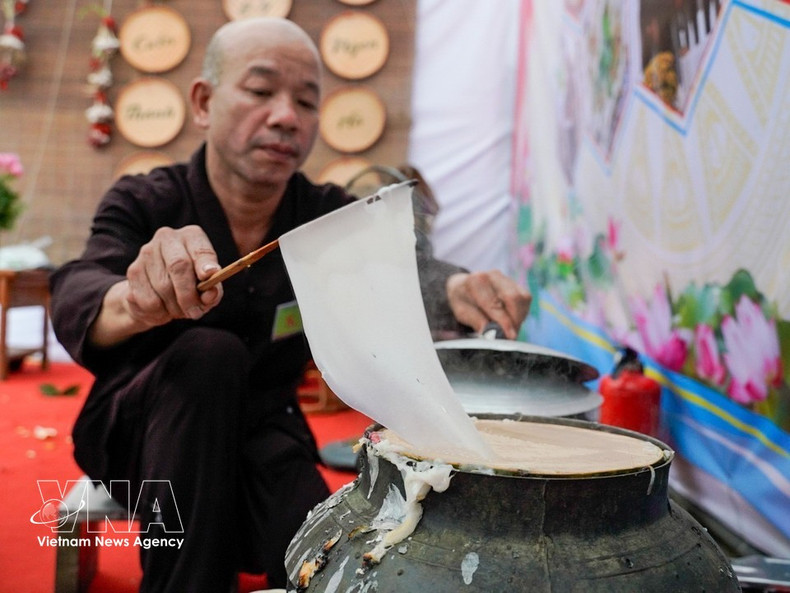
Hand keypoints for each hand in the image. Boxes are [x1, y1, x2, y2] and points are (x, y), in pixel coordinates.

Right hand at [90, 226, 222, 347]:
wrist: (156, 295)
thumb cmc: (190, 287)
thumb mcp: (207, 289)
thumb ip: (213, 291)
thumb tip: (211, 293)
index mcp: (191, 236)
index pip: (200, 249)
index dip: (205, 262)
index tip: (209, 275)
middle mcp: (167, 238)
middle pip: (179, 265)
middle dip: (189, 294)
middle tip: (195, 312)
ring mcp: (147, 252)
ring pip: (163, 286)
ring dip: (175, 307)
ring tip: (179, 309)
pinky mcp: (133, 270)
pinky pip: (149, 299)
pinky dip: (159, 311)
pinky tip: (162, 307)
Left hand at [445, 270, 530, 339]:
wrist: (464, 287)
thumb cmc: (464, 300)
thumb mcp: (462, 312)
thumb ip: (477, 322)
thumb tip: (492, 334)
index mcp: (476, 281)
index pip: (495, 303)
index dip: (504, 322)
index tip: (509, 336)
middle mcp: (493, 275)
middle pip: (513, 298)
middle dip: (515, 320)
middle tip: (510, 336)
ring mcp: (506, 278)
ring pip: (523, 298)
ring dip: (519, 317)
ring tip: (509, 328)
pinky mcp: (516, 283)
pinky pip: (525, 299)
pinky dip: (521, 312)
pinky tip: (511, 319)